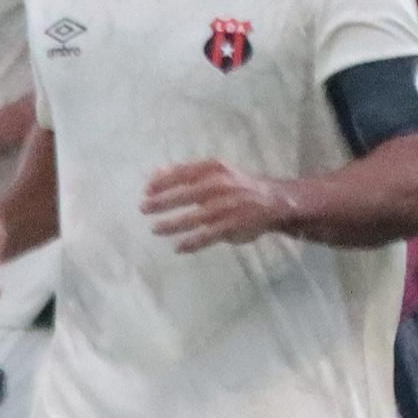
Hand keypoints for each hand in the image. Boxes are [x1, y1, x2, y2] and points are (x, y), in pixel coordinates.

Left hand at [146, 158, 292, 252]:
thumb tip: (154, 173)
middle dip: (163, 202)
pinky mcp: (234, 225)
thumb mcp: (214, 172)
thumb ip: (185, 173)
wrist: (274, 201)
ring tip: (155, 229)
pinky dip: (193, 242)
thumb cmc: (236, 186)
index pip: (183, 173)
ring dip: (173, 224)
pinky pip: (209, 235)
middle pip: (187, 194)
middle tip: (144, 208)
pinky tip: (178, 247)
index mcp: (215, 170)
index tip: (145, 190)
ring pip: (196, 217)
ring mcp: (228, 206)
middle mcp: (222, 186)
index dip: (163, 182)